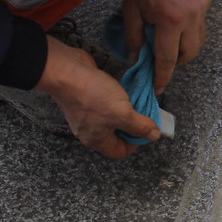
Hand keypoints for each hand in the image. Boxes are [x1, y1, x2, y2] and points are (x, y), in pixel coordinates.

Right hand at [35, 36, 160, 157]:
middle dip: (133, 124)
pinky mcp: (88, 98)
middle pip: (118, 134)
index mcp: (97, 140)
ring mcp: (88, 113)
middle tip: (144, 111)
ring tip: (135, 99)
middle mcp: (91, 130)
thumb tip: (154, 136)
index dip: (136, 142)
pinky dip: (118, 99)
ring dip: (126, 109)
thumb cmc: (92, 95)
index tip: (146, 127)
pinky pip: (107, 104)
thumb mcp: (123, 114)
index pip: (120, 151)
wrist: (66, 70)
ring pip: (114, 117)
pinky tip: (124, 90)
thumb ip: (140, 126)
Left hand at [123, 0, 211, 93]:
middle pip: (188, 55)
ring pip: (197, 42)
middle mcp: (190, 18)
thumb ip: (135, 37)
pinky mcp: (206, 1)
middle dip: (175, 62)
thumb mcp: (131, 9)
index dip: (162, 77)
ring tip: (169, 40)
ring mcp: (201, 9)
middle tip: (161, 59)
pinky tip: (176, 21)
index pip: (167, 59)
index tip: (158, 88)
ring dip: (184, 48)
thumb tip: (137, 59)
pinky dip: (189, 30)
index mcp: (169, 21)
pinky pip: (200, 25)